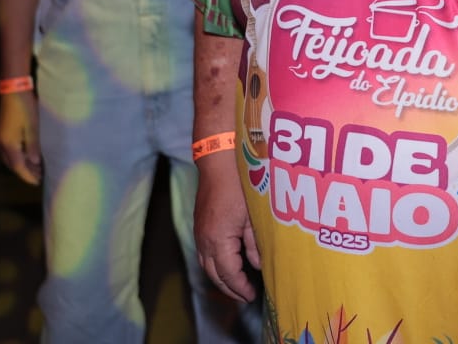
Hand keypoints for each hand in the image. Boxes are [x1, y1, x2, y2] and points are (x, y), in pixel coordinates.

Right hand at [0, 90, 41, 183]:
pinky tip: (29, 156)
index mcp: (9, 145)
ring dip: (22, 165)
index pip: (18, 166)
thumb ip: (33, 145)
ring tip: (37, 169)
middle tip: (40, 177)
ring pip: (10, 158)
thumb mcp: (33, 127)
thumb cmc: (25, 108)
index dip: (28, 176)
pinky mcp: (3, 134)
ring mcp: (0, 139)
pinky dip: (19, 157)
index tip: (38, 183)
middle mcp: (1, 145)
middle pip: (13, 164)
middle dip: (25, 172)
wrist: (13, 91)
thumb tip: (34, 162)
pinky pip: (10, 151)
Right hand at [194, 154, 259, 302]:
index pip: (228, 273)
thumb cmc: (240, 185)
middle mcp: (205, 240)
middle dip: (229, 288)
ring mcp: (200, 233)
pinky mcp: (200, 225)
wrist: (219, 161)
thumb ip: (255, 244)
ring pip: (206, 265)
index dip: (240, 287)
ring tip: (237, 284)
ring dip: (221, 277)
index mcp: (219, 240)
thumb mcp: (254, 216)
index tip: (252, 296)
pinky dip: (215, 264)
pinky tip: (228, 263)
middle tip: (245, 296)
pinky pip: (205, 253)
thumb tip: (257, 266)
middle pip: (214, 274)